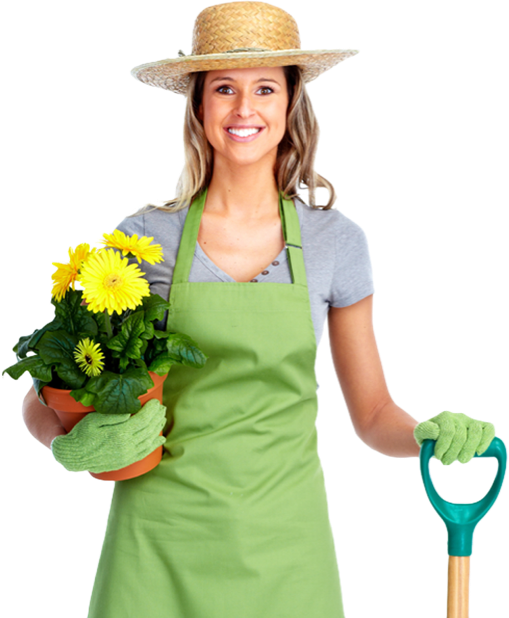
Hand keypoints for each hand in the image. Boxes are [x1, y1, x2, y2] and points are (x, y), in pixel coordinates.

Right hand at [51, 398, 166, 472]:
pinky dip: (154, 445)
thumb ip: (112, 416)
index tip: (156, 401)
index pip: (143, 419)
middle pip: (148, 429)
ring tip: (162, 418)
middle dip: (157, 416)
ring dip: (158, 428)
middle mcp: (126, 446)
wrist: (73, 456)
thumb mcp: (93, 420)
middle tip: (161, 407)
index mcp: (119, 433)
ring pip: (149, 440)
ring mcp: (127, 455)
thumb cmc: (82, 434)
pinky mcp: (126, 461)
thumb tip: (129, 412)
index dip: (152, 409)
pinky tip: (160, 438)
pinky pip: (144, 453)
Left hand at [414, 410, 496, 465]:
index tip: (439, 457)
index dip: (444, 446)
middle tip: (447, 462)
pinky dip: (486, 440)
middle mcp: (459, 416)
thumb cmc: (430, 437)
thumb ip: (425, 430)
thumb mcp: (421, 434)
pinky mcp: (481, 427)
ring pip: (475, 432)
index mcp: (445, 416)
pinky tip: (479, 452)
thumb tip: (435, 431)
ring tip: (461, 460)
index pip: (448, 431)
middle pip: (461, 434)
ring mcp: (471, 421)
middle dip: (453, 452)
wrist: (437, 437)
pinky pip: (489, 429)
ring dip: (468, 450)